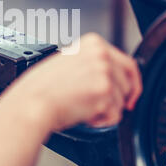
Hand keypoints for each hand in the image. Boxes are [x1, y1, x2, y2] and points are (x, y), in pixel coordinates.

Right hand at [0, 33, 141, 130]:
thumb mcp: (70, 63)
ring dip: (106, 110)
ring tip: (82, 106)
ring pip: (122, 101)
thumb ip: (93, 64)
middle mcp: (102, 54)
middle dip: (118, 100)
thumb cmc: (43, 87)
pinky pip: (115, 116)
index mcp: (93, 43)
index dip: (132, 83)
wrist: (33, 102)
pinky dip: (101, 121)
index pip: (128, 63)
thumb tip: (113, 77)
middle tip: (101, 107)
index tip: (130, 95)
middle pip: (128, 83)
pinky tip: (84, 114)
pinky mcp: (104, 92)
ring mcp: (104, 72)